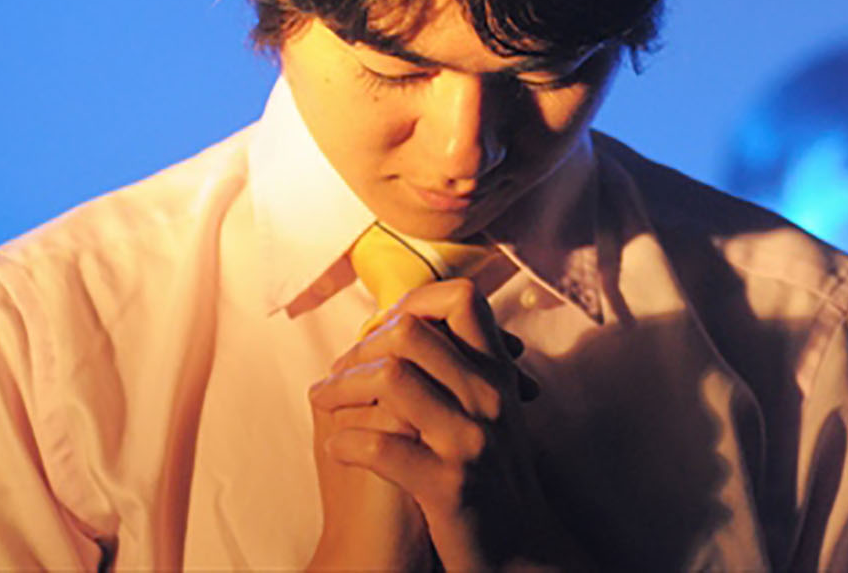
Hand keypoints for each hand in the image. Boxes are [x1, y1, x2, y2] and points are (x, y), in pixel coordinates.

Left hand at [309, 279, 576, 571]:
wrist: (520, 549)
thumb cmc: (493, 476)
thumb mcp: (491, 411)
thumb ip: (462, 369)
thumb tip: (408, 324)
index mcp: (496, 374)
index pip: (461, 300)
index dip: (412, 303)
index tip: (384, 332)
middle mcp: (488, 397)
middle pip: (413, 331)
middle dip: (362, 347)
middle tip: (342, 372)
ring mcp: (468, 439)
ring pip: (392, 377)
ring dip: (342, 387)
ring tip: (327, 403)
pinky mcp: (448, 485)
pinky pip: (380, 448)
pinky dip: (346, 444)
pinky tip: (339, 449)